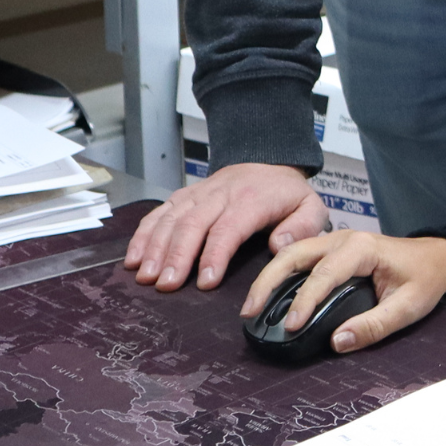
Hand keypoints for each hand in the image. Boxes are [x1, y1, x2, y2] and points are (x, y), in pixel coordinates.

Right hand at [123, 162, 327, 291]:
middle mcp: (221, 193)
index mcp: (252, 198)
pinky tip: (133, 258)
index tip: (205, 281)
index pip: (229, 226)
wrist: (269, 159)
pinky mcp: (186, 195)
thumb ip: (302, 227)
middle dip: (177, 255)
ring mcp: (199, 192)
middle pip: (193, 223)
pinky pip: (160, 211)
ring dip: (155, 247)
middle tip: (166, 285)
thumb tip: (279, 246)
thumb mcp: (311, 207)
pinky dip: (144, 234)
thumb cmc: (287, 193)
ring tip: (146, 276)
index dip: (214, 254)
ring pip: (172, 217)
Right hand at [241, 230, 445, 353]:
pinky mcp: (330, 250)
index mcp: (362, 248)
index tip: (290, 326)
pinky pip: (298, 258)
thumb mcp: (407, 307)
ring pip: (291, 253)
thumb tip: (337, 342)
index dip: (304, 300)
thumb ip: (374, 326)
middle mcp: (342, 239)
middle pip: (294, 254)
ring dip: (268, 277)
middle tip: (249, 312)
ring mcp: (334, 241)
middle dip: (268, 282)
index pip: (325, 274)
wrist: (435, 257)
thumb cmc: (423, 279)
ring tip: (251, 307)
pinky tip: (268, 296)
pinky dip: (278, 274)